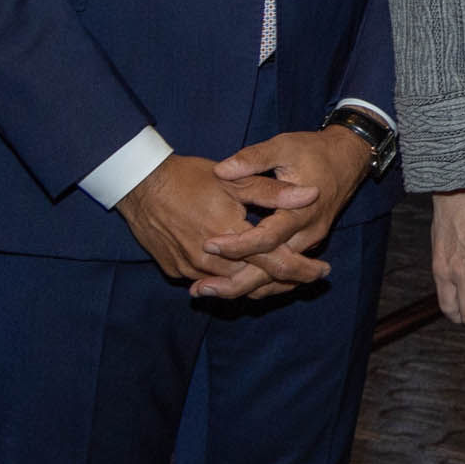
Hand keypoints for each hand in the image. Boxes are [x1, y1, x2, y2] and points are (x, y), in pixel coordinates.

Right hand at [118, 154, 323, 299]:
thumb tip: (312, 195)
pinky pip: (209, 282)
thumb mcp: (236, 181)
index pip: (275, 262)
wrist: (140, 185)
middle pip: (255, 281)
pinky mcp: (175, 270)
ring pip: (232, 285)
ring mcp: (189, 269)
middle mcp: (210, 260)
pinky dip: (230, 280)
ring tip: (284, 279)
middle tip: (310, 277)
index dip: (302, 269)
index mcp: (231, 235)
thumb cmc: (190, 178)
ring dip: (258, 283)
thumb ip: (274, 193)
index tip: (324, 271)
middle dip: (285, 282)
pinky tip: (245, 272)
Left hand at [200, 125, 372, 287]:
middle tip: (200, 289)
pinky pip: (282, 272)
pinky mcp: (306, 244)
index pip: (267, 238)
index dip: (237, 245)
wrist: (349, 158)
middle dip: (236, 283)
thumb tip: (221, 171)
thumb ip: (253, 159)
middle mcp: (307, 234)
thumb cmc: (314, 150)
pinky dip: (257, 281)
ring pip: (277, 277)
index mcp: (301, 211)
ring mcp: (309, 242)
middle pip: (272, 270)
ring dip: (243, 287)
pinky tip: (231, 283)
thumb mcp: (283, 146)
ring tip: (206, 290)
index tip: (208, 245)